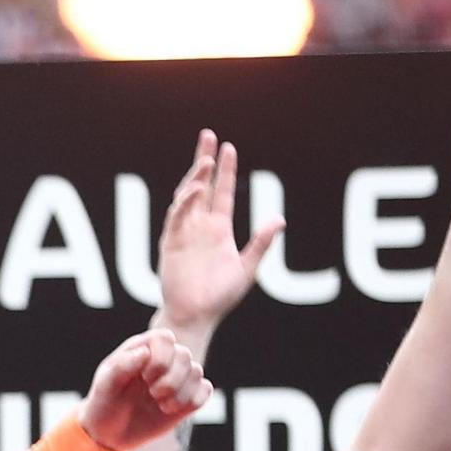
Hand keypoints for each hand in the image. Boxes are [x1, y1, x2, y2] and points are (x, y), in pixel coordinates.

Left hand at [74, 326, 209, 450]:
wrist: (110, 433)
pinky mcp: (187, 397)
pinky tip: (170, 409)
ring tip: (159, 403)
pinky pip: (205, 391)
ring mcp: (177, 378)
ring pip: (197, 372)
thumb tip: (145, 353)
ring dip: (179, 392)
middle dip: (169, 378)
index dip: (160, 357)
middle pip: (184, 355)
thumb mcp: (105, 385)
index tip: (144, 376)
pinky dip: (191, 401)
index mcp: (143, 348)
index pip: (165, 338)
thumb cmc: (105, 403)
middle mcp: (164, 359)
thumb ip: (121, 366)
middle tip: (151, 393)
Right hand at [155, 129, 278, 340]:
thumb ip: (262, 243)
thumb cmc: (220, 297)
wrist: (196, 315)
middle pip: (202, 185)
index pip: (223, 192)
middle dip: (204, 160)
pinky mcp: (171, 243)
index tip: (228, 147)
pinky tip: (196, 189)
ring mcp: (183, 233)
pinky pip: (176, 217)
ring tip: (206, 161)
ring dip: (196, 178)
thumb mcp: (249, 268)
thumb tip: (279, 219)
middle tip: (208, 135)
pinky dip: (185, 202)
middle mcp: (199, 226)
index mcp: (218, 229)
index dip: (226, 170)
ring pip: (187, 196)